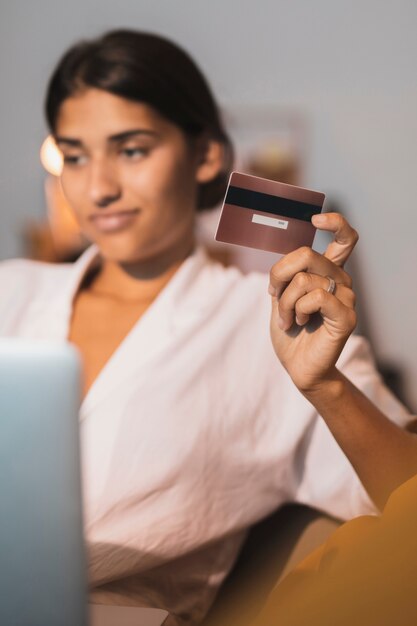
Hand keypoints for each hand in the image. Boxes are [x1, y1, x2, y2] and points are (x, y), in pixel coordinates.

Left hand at [269, 213, 357, 393]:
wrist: (298, 366)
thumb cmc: (290, 331)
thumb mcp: (280, 296)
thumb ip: (286, 273)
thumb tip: (288, 256)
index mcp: (329, 271)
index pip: (345, 238)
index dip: (334, 222)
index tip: (315, 218)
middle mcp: (342, 280)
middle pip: (305, 254)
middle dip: (278, 277)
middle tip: (275, 297)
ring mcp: (347, 297)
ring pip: (303, 280)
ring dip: (284, 303)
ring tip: (288, 319)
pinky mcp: (346, 316)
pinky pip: (315, 297)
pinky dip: (297, 310)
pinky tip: (300, 323)